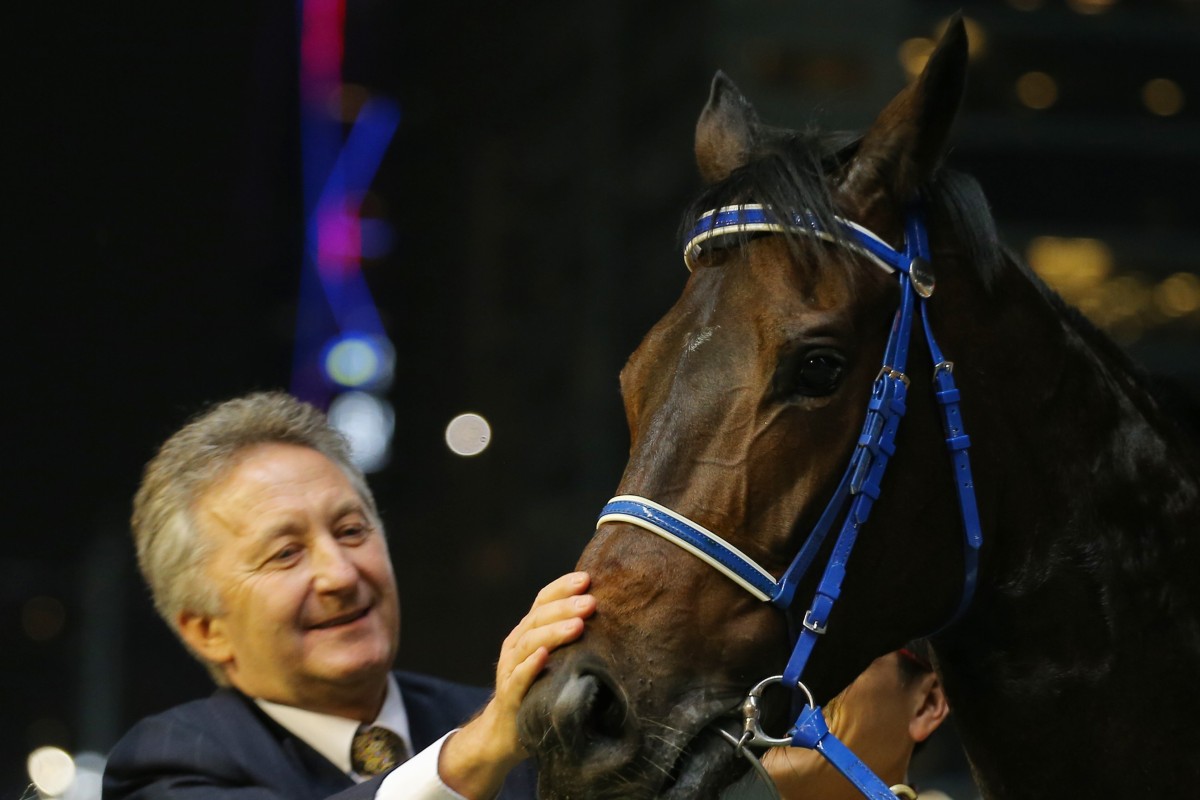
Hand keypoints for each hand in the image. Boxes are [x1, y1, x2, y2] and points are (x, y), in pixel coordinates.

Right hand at [438, 571, 593, 797]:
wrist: (505, 732)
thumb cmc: (539, 688)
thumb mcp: (554, 658)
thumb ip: (569, 636)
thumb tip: (607, 613)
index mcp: (528, 631)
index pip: (543, 601)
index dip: (562, 587)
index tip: (588, 578)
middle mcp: (516, 645)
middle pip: (538, 617)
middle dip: (565, 607)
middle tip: (591, 602)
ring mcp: (510, 669)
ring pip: (529, 643)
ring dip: (553, 632)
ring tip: (578, 626)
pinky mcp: (510, 695)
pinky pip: (519, 677)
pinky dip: (531, 665)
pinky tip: (545, 656)